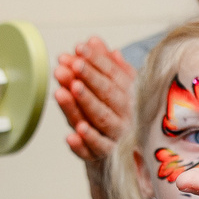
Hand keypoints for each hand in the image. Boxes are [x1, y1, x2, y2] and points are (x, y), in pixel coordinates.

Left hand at [54, 37, 135, 162]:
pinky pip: (95, 151)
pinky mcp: (105, 157)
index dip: (97, 61)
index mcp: (131, 96)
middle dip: (90, 78)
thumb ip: (107, 65)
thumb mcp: (118, 88)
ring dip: (84, 105)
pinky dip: (84, 144)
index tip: (80, 48)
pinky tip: (72, 135)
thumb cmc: (119, 116)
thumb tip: (94, 40)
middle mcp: (127, 116)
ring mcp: (117, 137)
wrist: (127, 158)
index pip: (114, 75)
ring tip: (67, 90)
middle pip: (108, 95)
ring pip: (101, 120)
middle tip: (74, 64)